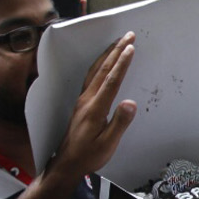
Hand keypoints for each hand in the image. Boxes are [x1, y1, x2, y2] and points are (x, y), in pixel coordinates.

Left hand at [48, 32, 136, 181]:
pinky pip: (91, 77)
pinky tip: (103, 62)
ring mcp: (83, 100)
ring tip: (118, 42)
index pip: (111, 81)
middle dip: (116, 51)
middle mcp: (87, 100)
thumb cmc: (89, 155)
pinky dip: (100, 65)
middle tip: (128, 35)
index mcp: (95, 108)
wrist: (67, 163)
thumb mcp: (108, 144)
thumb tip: (130, 103)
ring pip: (95, 71)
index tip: (130, 47)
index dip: (122, 63)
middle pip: (103, 70)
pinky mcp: (81, 103)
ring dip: (107, 54)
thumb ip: (119, 122)